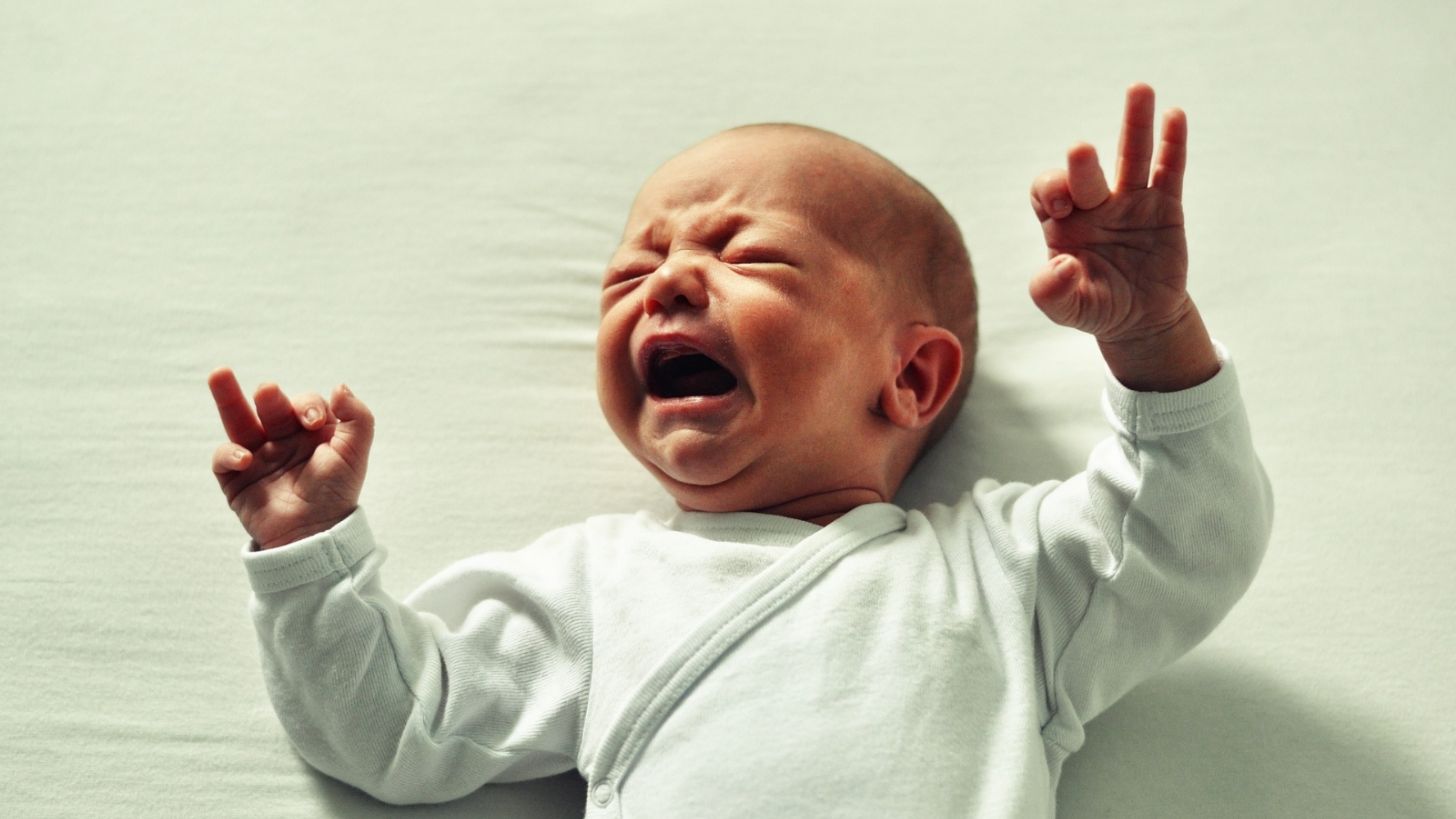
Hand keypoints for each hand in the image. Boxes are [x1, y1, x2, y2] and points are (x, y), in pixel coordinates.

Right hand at [208, 369, 373, 549]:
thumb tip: (340, 386)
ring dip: (228, 397)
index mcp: (313, 432)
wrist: (315, 535)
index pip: (305, 405)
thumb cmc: (337, 494)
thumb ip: (358, 417)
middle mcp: (284, 439)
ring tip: (220, 373)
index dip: (307, 406)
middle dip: (269, 396)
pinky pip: (224, 458)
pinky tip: (244, 458)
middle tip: (268, 391)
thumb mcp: (355, 454)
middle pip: (269, 406)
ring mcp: (258, 456)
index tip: (312, 422)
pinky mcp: (237, 477)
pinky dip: (229, 454)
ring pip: (238, 420)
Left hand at [1029, 83, 1191, 343]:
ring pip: (1132, 156)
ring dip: (1134, 123)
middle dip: (1083, 165)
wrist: (1138, 317)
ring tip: (1139, 89)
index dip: (1051, 190)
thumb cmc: (1095, 306)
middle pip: (1087, 174)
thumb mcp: (1068, 311)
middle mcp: (1094, 204)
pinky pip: (1169, 171)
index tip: (1060, 207)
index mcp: (1062, 223)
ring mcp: (1131, 201)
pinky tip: (1175, 116)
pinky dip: (1173, 145)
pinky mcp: (1165, 207)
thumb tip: (1059, 267)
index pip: (1047, 191)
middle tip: (1081, 151)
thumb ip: (1051, 294)